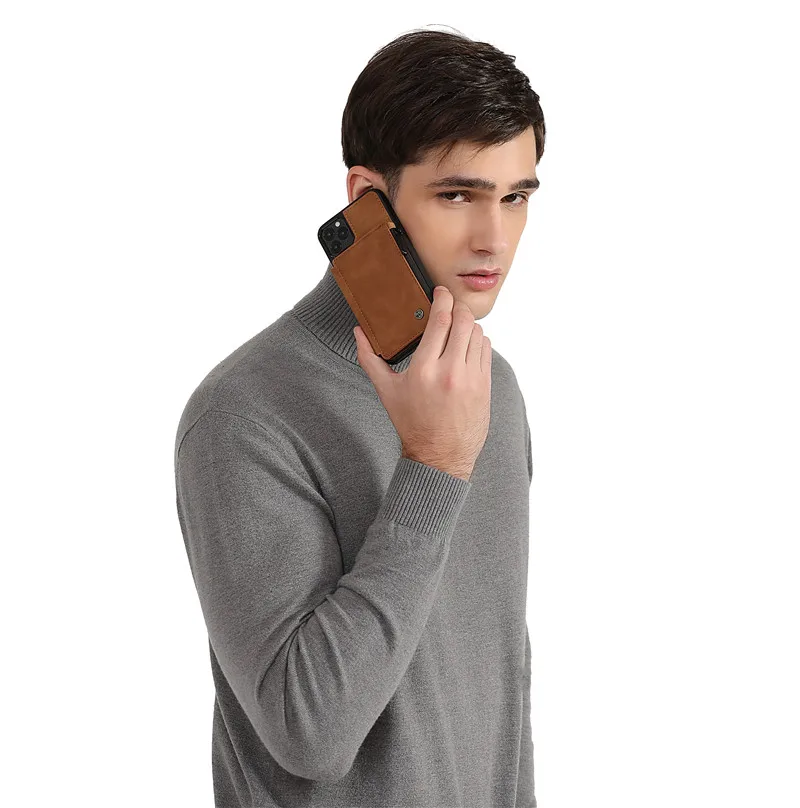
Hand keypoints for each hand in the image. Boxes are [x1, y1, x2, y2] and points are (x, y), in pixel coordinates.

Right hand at [354, 285, 491, 480]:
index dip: (443, 299)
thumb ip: (370, 358)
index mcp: (424, 369)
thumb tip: (358, 332)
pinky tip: (467, 345)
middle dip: (458, 307)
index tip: (440, 291)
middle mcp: (450, 372)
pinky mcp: (485, 386)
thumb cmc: (411, 423)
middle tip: (450, 305)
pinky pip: (486, 351)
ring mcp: (471, 379)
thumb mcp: (386, 391)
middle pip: (463, 321)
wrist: (440, 455)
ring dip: (469, 324)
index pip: (441, 321)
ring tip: (458, 326)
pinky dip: (478, 341)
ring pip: (478, 334)